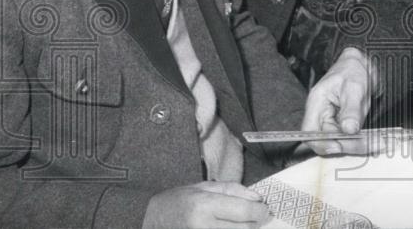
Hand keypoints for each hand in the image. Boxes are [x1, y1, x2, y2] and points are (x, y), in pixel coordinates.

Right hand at [142, 181, 267, 228]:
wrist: (148, 221)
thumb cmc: (176, 202)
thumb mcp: (203, 187)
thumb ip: (233, 190)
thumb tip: (258, 199)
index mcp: (205, 206)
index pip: (245, 211)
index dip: (260, 211)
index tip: (264, 209)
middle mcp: (203, 227)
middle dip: (255, 223)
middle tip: (256, 217)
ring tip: (242, 224)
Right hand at [301, 47, 377, 155]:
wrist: (361, 66)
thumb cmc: (353, 71)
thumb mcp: (355, 87)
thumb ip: (351, 110)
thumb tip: (349, 130)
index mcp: (316, 103)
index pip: (309, 131)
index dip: (322, 143)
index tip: (340, 146)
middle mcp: (320, 114)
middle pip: (324, 140)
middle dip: (344, 146)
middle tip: (366, 144)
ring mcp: (330, 120)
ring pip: (338, 142)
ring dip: (354, 145)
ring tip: (374, 142)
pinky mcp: (341, 124)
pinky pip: (347, 138)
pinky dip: (359, 142)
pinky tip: (373, 140)